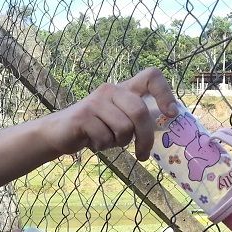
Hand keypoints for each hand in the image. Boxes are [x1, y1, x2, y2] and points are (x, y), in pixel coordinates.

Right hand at [42, 67, 176, 160]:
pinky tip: (92, 142)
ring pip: (123, 128)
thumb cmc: (96, 128)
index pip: (151, 76)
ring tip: (107, 140)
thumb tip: (168, 123)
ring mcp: (96, 101)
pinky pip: (105, 138)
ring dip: (118, 143)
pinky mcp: (83, 116)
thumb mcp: (120, 120)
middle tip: (143, 155)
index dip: (165, 93)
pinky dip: (102, 147)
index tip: (171, 113)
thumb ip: (139, 118)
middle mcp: (111, 90)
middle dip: (145, 138)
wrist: (60, 133)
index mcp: (124, 89)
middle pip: (139, 111)